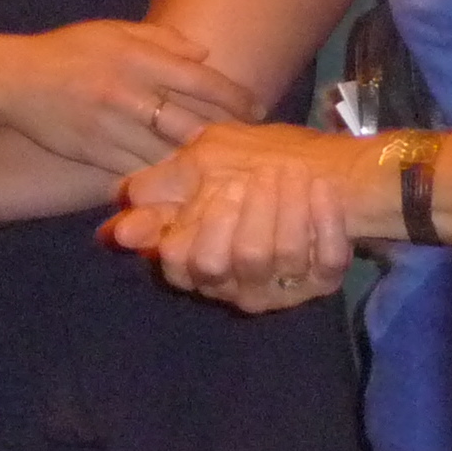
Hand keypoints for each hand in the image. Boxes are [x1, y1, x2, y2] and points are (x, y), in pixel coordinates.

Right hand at [0, 22, 255, 175]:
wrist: (15, 80)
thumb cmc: (69, 50)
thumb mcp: (113, 30)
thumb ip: (160, 40)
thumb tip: (205, 55)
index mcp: (134, 57)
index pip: (199, 79)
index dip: (234, 96)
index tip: (258, 108)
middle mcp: (126, 92)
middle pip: (190, 123)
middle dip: (225, 136)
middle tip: (249, 145)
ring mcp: (109, 126)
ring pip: (167, 153)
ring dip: (198, 163)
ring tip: (225, 168)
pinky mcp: (94, 152)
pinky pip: (138, 170)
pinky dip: (164, 177)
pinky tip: (183, 182)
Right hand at [105, 121, 362, 310]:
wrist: (330, 167)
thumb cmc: (254, 163)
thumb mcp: (199, 167)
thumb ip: (160, 194)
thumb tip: (120, 231)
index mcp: (197, 261)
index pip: (179, 261)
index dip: (195, 228)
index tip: (218, 190)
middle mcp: (234, 284)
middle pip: (221, 264)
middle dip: (239, 215)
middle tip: (256, 176)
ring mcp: (279, 287)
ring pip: (274, 258)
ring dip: (283, 207)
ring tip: (292, 173)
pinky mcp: (323, 282)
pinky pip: (324, 261)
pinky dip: (323, 220)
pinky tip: (320, 190)